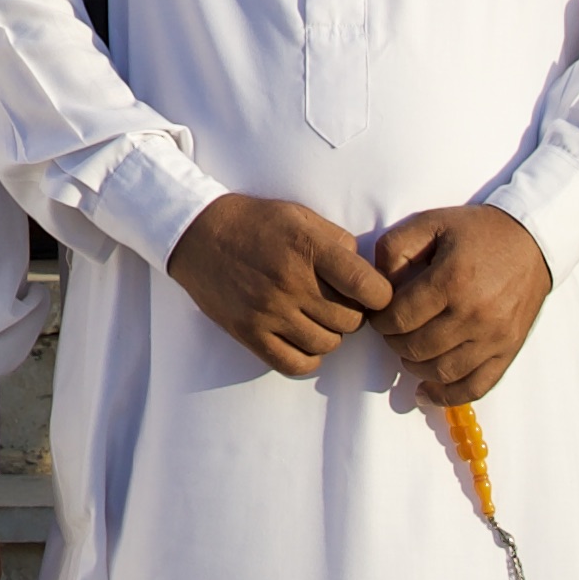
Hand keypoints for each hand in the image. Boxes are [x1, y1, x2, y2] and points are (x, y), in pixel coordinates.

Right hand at [165, 190, 396, 377]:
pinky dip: (308, 357)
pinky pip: (296, 364)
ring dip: (329, 334)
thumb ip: (338, 242)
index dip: (380, 295)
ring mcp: (269, 310)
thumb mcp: (300, 216)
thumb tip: (367, 274)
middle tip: (338, 302)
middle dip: (352, 314)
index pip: (369, 288)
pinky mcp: (249, 332)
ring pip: (328, 344)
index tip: (372, 293)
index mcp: (309, 248)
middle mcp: (291, 282)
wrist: (198, 233)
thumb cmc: (256, 222)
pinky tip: (302, 339)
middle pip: (351, 321)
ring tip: (316, 317)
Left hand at [365, 202, 550, 406]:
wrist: (532, 240)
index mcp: (452, 280)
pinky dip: (448, 395)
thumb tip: (377, 286)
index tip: (380, 314)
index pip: (399, 318)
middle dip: (394, 342)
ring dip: (415, 366)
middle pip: (416, 347)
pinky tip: (426, 392)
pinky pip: (476, 386)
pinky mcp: (509, 349)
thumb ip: (394, 248)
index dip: (380, 320)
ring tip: (409, 351)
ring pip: (442, 371)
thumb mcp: (430, 222)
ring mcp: (495, 336)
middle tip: (393, 330)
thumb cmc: (477, 232)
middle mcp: (474, 313)